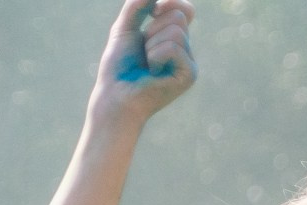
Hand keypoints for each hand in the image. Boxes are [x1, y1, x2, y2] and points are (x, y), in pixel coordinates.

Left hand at [90, 0, 196, 123]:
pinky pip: (174, 48)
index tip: (152, 11)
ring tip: (147, 63)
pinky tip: (153, 72)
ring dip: (152, 43)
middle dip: (153, 27)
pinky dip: (156, 55)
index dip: (171, 2)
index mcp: (174, 38)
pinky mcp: (190, 74)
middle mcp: (186, 50)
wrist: (116, 93)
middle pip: (179, 15)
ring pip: (176, 30)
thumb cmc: (119, 64)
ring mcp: (190, 63)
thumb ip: (137, 6)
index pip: (185, 9)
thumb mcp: (126, 27)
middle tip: (144, 50)